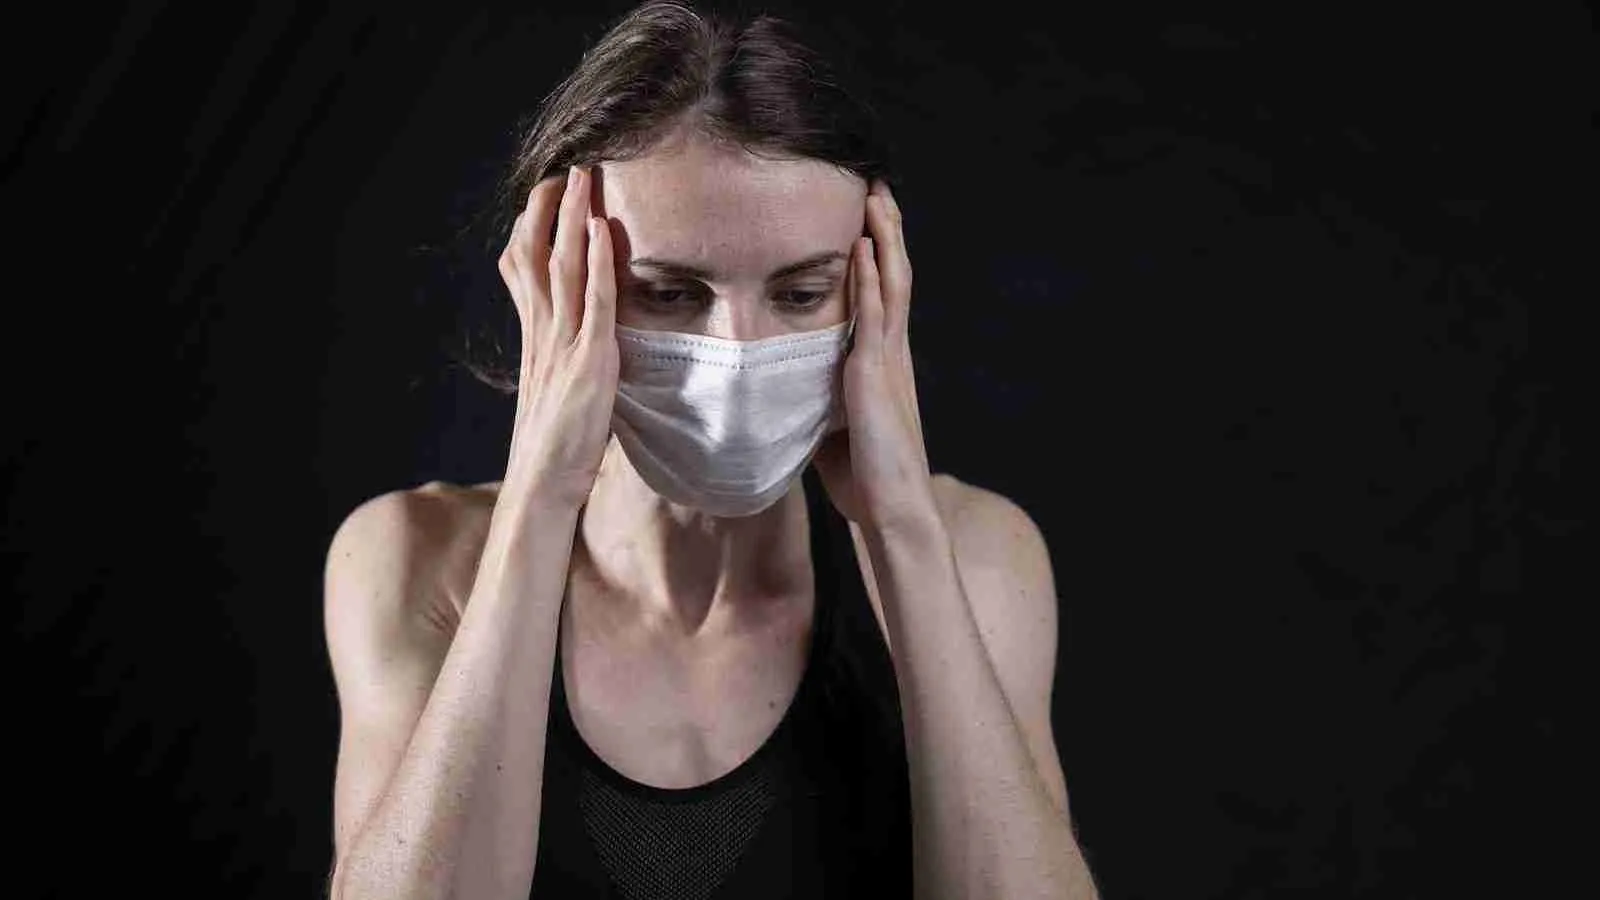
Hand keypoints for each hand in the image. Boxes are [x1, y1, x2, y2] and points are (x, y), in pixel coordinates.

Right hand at [496, 165, 618, 509]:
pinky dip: (597, 263)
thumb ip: (570, 363)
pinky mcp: (589, 362)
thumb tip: (587, 348)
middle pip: (536, 255)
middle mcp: (543, 334)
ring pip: (562, 267)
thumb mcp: (562, 392)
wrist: (543, 487)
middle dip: (548, 209)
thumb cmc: (558, 449)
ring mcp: (563, 345)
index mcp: (537, 339)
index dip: (533, 228)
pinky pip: (593, 302)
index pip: (524, 270)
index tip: (544, 194)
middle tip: (563, 168)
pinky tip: (601, 229)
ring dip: (572, 218)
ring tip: (583, 178)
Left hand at [811, 180, 937, 534]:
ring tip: (876, 198)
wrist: (893, 507)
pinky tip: (862, 248)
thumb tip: (793, 393)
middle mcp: (892, 354)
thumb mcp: (836, 427)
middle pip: (894, 277)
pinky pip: (872, 316)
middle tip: (877, 188)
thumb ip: (822, 400)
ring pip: (890, 284)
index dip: (881, 255)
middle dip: (887, 232)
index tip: (870, 219)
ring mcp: (888, 361)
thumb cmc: (865, 477)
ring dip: (883, 239)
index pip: (885, 296)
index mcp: (885, 364)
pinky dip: (869, 279)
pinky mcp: (875, 375)